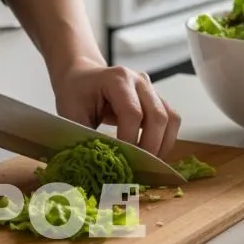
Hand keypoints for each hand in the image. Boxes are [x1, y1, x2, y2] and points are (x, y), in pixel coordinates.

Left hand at [51, 58, 180, 157]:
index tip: (123, 161)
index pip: (132, 112)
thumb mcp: (71, 114)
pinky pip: (172, 120)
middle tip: (138, 168)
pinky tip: (153, 153)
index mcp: (117, 79)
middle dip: (150, 146)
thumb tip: (96, 166)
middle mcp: (139, 81)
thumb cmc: (75, 94)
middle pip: (158, 115)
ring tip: (148, 164)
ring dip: (163, 144)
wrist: (83, 76)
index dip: (130, 139)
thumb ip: (85, 137)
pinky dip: (166, 139)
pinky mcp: (157, 99)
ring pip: (170, 118)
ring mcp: (152, 89)